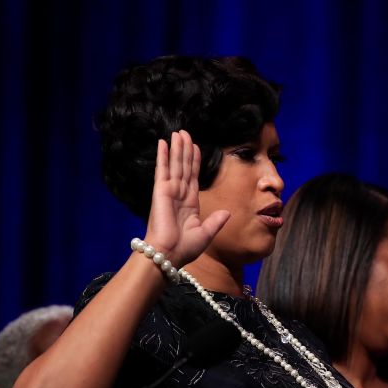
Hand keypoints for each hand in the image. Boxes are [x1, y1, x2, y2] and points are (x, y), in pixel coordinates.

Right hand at [143, 130, 230, 266]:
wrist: (169, 255)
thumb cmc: (185, 248)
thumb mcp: (206, 233)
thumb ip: (216, 221)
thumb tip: (227, 212)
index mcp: (190, 203)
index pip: (194, 176)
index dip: (195, 161)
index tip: (196, 147)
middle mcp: (179, 194)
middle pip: (184, 166)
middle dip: (185, 149)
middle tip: (185, 132)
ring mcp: (169, 191)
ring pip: (175, 164)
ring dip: (176, 148)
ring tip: (178, 132)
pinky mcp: (160, 191)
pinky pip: (162, 170)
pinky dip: (163, 156)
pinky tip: (163, 142)